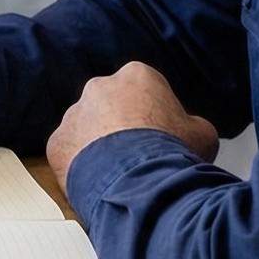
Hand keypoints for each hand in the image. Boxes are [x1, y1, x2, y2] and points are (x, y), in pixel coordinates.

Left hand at [45, 62, 219, 196]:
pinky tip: (100, 182)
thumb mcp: (202, 133)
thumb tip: (189, 129)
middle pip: (111, 106)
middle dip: (120, 127)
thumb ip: (190, 123)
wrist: (141, 183)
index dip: (153, 116)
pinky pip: (69, 152)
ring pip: (86, 129)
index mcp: (136, 76)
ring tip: (119, 173)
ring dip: (98, 146)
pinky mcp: (56, 142)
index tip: (159, 136)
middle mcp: (99, 87)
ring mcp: (74, 114)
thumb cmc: (174, 153)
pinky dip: (80, 166)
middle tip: (136, 155)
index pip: (144, 90)